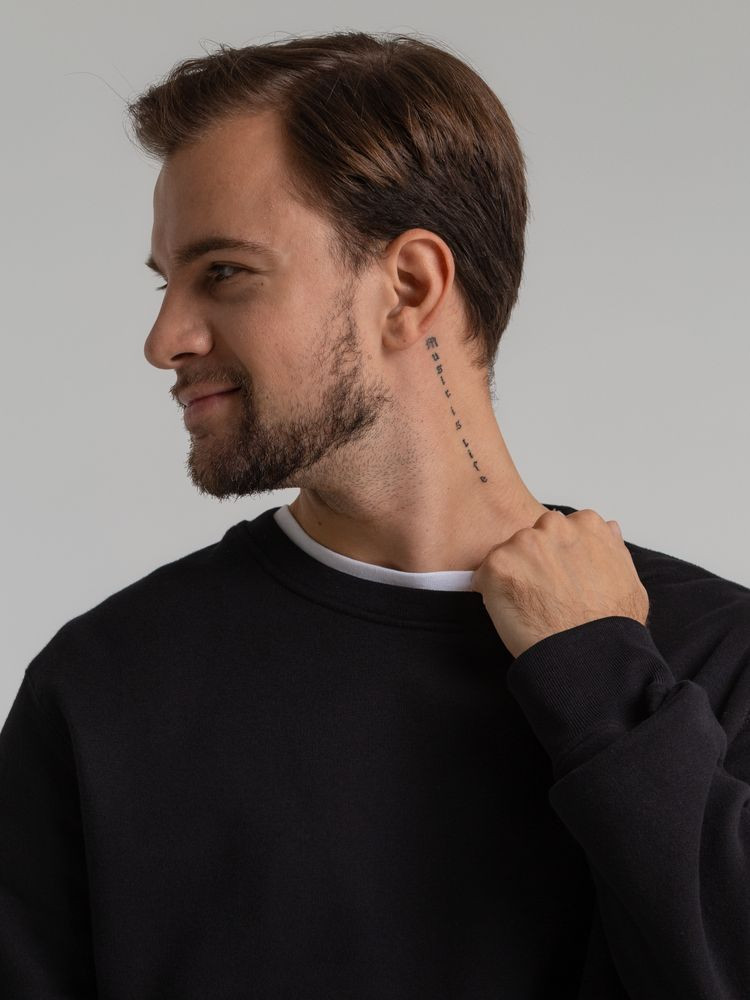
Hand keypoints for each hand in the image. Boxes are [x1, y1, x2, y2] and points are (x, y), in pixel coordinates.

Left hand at [470, 508, 649, 658]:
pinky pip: (484, 575)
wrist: (589, 655)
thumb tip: (608, 528)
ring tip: (528, 606)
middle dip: (533, 561)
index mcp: (586, 525)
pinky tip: (511, 612)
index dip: (556, 556)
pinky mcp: (499, 564)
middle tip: (541, 594)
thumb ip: (612, 548)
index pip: (560, 529)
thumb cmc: (611, 625)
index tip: (559, 578)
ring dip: (512, 575)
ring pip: (507, 554)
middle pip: (531, 537)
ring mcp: (525, 543)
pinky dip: (491, 592)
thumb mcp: (629, 579)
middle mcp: (555, 526)